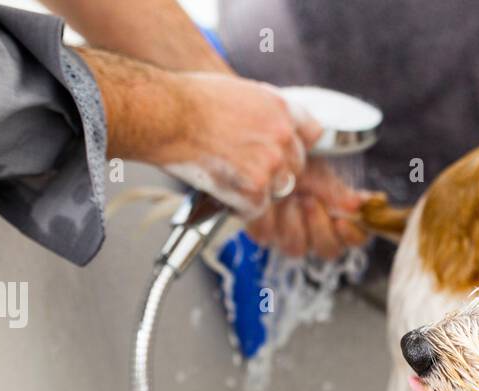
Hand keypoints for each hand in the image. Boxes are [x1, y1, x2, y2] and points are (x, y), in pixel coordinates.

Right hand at [161, 72, 319, 218]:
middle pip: (295, 168)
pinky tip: (220, 189)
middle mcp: (282, 136)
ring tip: (226, 175)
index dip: (294, 146)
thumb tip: (273, 133)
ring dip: (256, 190)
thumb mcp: (240, 93)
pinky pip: (256, 209)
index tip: (282, 153)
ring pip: (277, 191)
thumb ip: (265, 114)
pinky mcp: (254, 189)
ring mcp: (270, 165)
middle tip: (241, 167)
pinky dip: (238, 206)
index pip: (312, 134)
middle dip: (272, 171)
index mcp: (281, 109)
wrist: (165, 116)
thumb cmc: (190, 101)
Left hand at [245, 158, 369, 258]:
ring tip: (289, 197)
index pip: (357, 238)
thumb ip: (340, 193)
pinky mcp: (264, 234)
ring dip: (293, 222)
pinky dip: (269, 217)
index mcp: (339, 219)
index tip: (342, 220)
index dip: (353, 234)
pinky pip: (268, 237)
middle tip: (310, 202)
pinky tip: (270, 200)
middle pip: (329, 250)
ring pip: (297, 249)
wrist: (267, 158)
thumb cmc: (301, 165)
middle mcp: (317, 235)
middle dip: (319, 226)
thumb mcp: (321, 174)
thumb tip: (360, 205)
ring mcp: (290, 238)